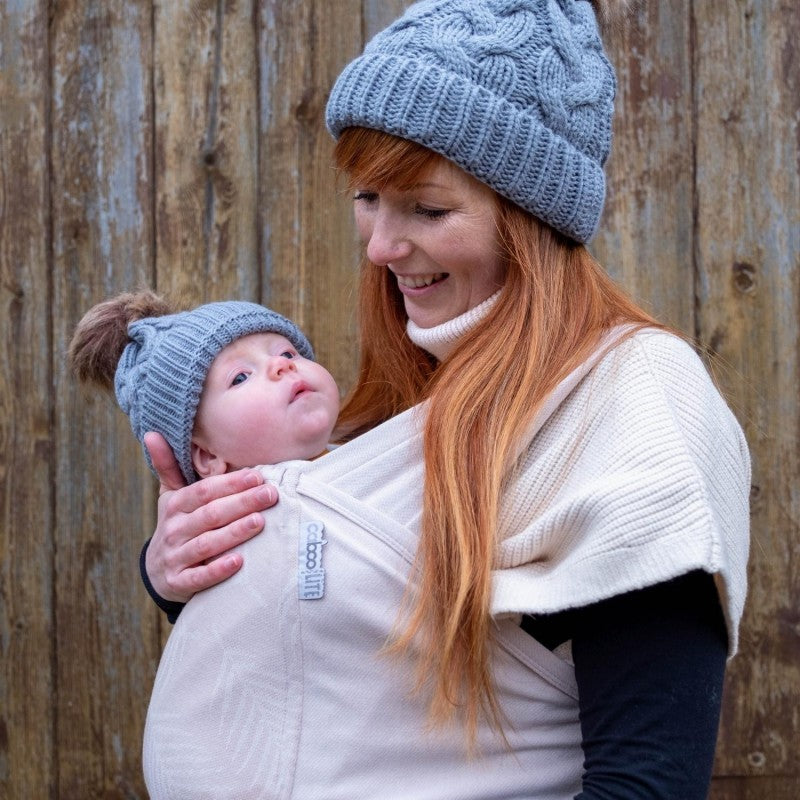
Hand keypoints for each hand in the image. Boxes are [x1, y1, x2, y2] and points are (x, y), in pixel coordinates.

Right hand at [143, 432, 277, 602]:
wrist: (158, 572)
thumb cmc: (177, 525)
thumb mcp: (170, 495)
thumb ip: (168, 466)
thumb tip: (152, 432)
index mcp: (175, 505)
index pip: (204, 492)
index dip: (230, 483)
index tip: (257, 476)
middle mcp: (174, 530)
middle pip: (210, 514)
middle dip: (242, 503)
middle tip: (270, 495)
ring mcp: (176, 557)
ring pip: (207, 544)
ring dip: (234, 532)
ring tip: (260, 522)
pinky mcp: (179, 583)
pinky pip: (199, 577)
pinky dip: (218, 570)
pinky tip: (239, 562)